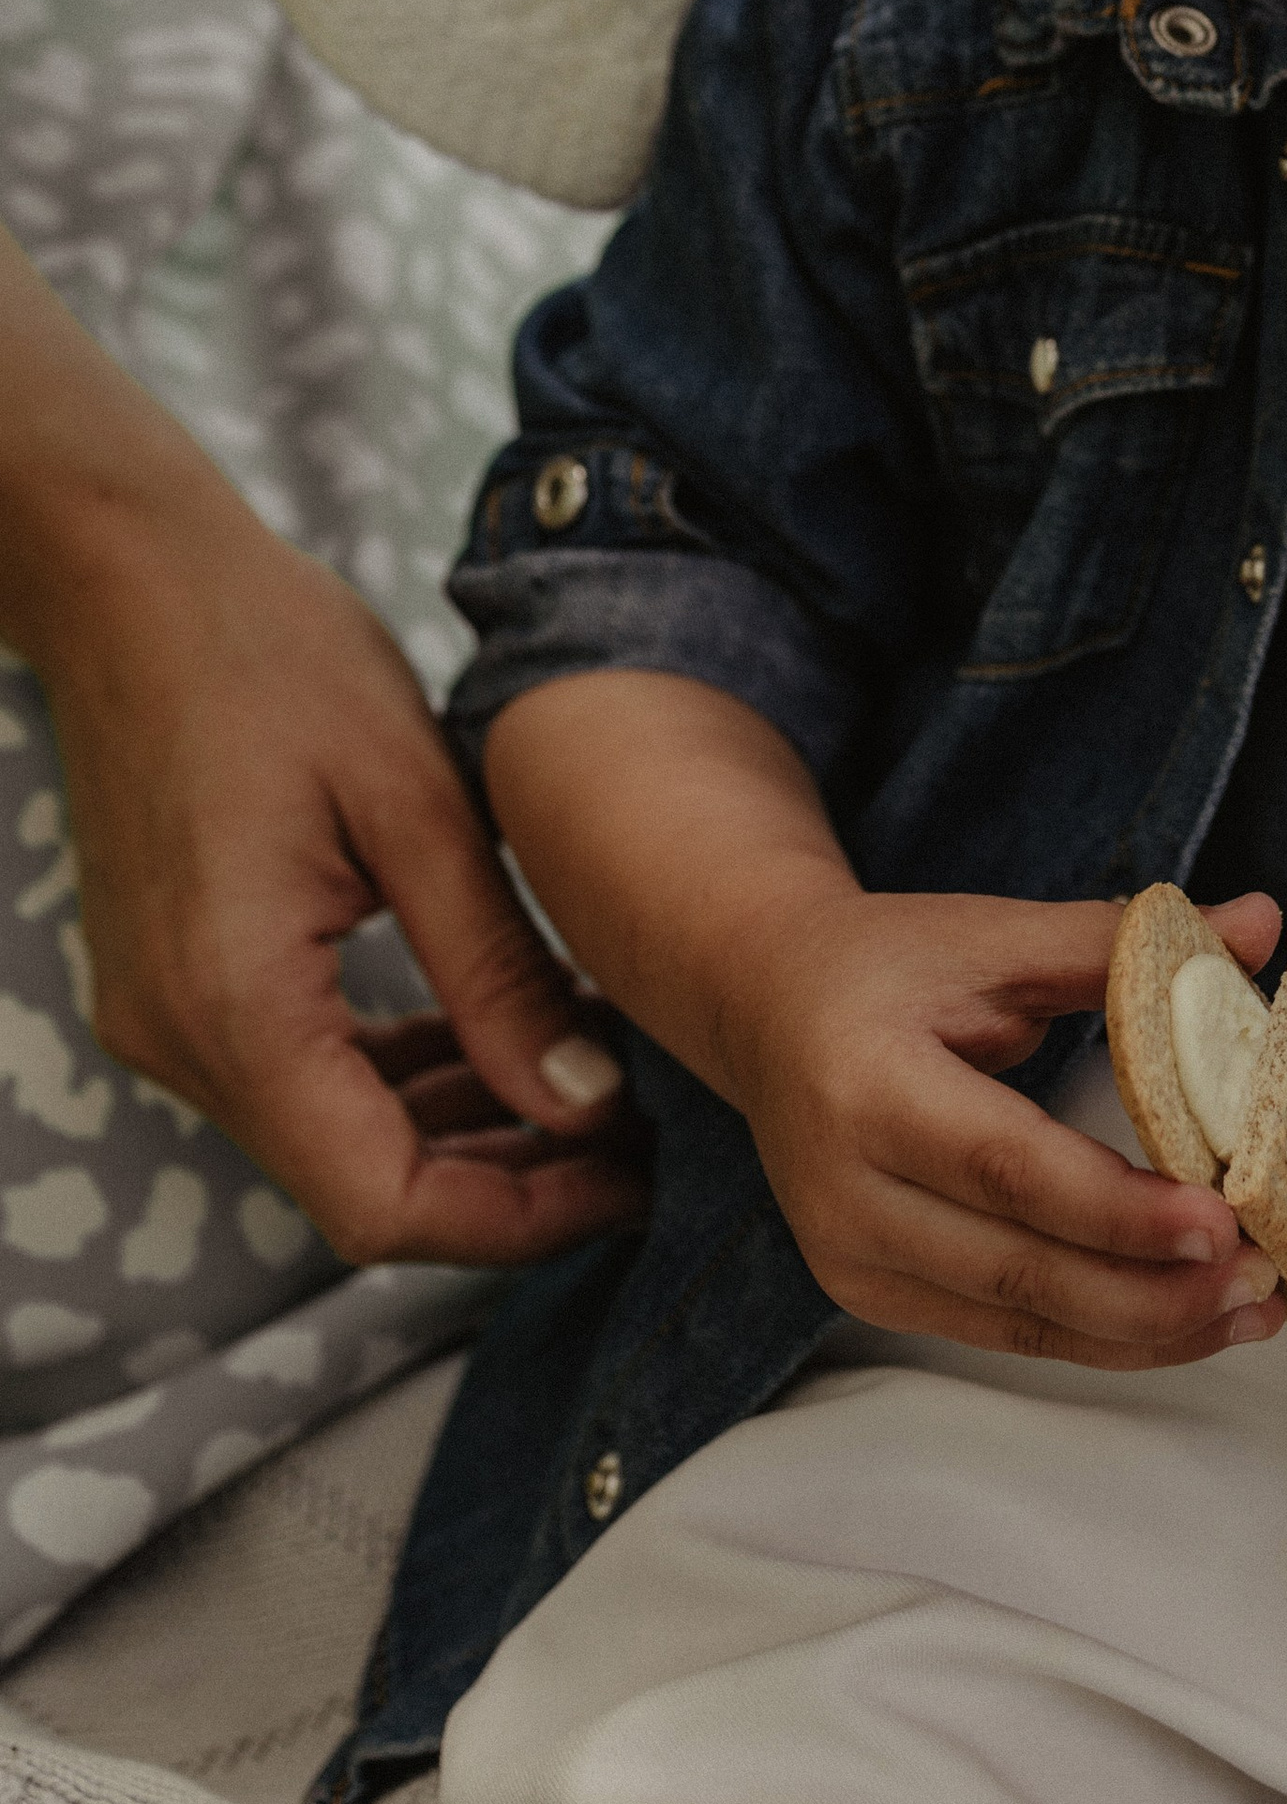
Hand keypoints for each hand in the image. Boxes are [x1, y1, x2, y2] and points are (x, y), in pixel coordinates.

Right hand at [40, 515, 645, 1266]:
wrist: (135, 582)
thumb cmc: (276, 658)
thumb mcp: (417, 801)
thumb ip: (496, 969)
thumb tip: (586, 1104)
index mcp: (237, 1006)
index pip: (379, 1205)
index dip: (513, 1220)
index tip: (626, 1179)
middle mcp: (182, 1040)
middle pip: (356, 1187)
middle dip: (504, 1180)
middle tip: (633, 1135)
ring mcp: (167, 1017)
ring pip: (330, 1136)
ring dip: (457, 1127)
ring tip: (586, 1077)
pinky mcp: (178, 982)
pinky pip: (298, 1071)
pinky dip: (397, 1072)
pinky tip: (490, 1028)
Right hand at [720, 877, 1286, 1370]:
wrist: (767, 1009)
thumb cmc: (889, 965)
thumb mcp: (992, 936)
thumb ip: (1121, 944)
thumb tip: (1263, 924)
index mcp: (866, 1087)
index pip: (1006, 1169)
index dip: (1116, 1209)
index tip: (1222, 1223)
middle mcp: (844, 1192)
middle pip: (1018, 1271)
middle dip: (1154, 1292)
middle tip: (1267, 1281)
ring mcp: (851, 1259)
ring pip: (1019, 1323)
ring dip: (1146, 1331)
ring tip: (1253, 1313)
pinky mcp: (873, 1295)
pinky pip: (1004, 1333)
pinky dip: (1101, 1336)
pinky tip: (1184, 1320)